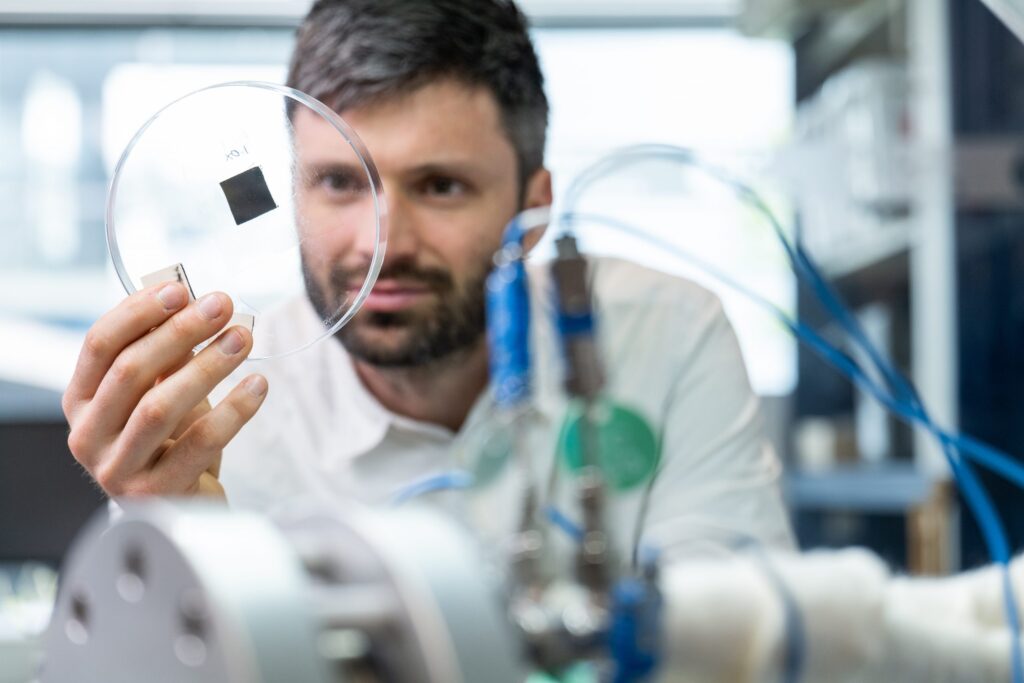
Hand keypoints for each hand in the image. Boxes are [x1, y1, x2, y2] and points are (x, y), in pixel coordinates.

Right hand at [63, 282, 267, 499]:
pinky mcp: (156, 494)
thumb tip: (195, 302)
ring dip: (207, 365)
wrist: (186, 506)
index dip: (139, 312)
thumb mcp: (164, 390)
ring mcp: (116, 469)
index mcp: (80, 401)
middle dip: (181, 332)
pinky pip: (199, 443)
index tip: (181, 289)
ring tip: (243, 339)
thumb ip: (168, 353)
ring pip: (159, 406)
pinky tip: (257, 386)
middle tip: (222, 307)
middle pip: (130, 371)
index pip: (100, 345)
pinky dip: (233, 410)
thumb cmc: (173, 441)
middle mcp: (88, 436)